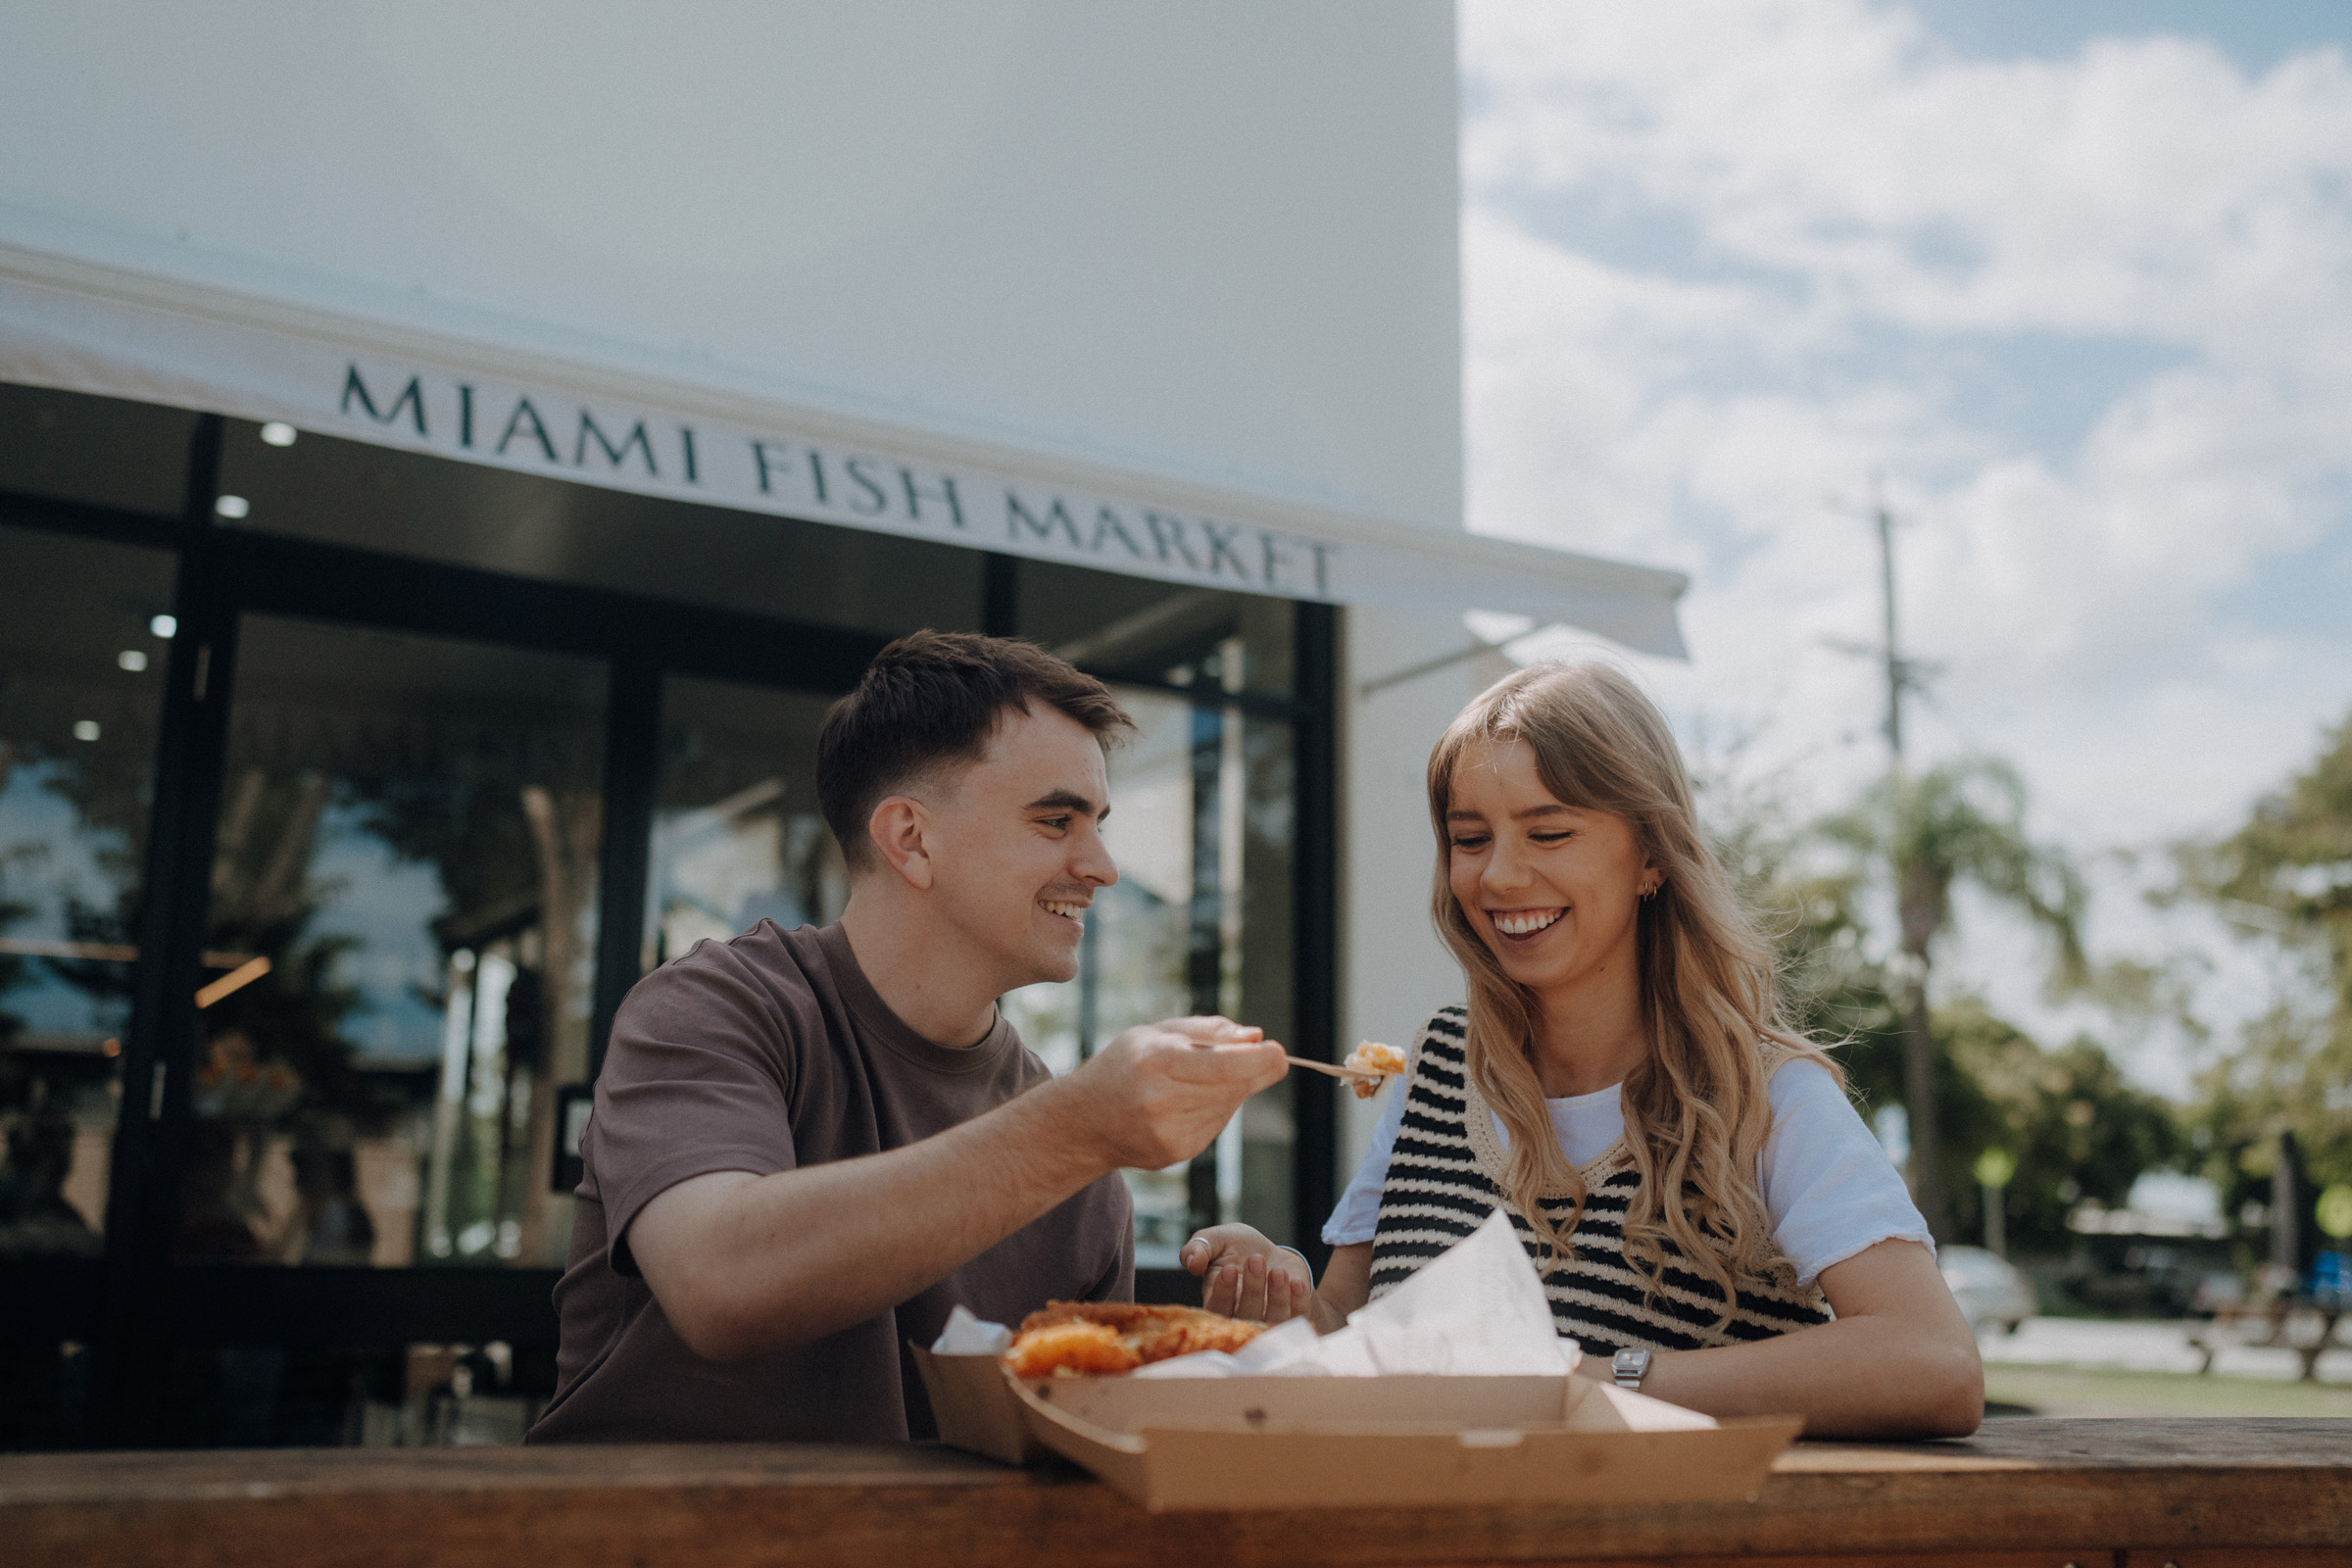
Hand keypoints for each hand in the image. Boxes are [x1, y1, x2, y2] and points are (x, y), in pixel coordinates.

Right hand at [1059, 1016, 1286, 1170]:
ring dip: (1234, 1088)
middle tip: (1272, 1056)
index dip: (1257, 1060)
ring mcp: (1169, 1132)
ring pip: (1227, 1106)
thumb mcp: (1156, 1033)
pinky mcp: (1176, 1152)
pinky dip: (1217, 1108)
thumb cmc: (1125, 1065)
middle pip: (1231, 1087)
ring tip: (1207, 1077)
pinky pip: (1215, 1124)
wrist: (1084, 1121)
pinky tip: (1192, 1100)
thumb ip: (1207, 1030)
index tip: (1279, 1052)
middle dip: (1256, 1070)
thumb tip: (1256, 1037)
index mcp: (1155, 1061)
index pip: (1220, 1065)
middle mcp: (1160, 1100)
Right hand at [1181, 1223, 1312, 1323]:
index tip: (1228, 1268)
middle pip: (1247, 1315)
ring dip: (1276, 1296)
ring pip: (1273, 1320)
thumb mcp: (1217, 1239)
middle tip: (1256, 1259)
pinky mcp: (1293, 1316)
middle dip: (1253, 1288)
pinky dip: (1298, 1301)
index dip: (1223, 1292)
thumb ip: (1198, 1247)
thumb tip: (1191, 1262)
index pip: (1216, 1309)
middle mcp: (1242, 1317)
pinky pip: (1298, 1317)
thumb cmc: (1237, 1248)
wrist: (1270, 1252)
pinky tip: (1296, 1282)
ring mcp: (1269, 1320)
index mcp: (1217, 1302)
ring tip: (1278, 1271)